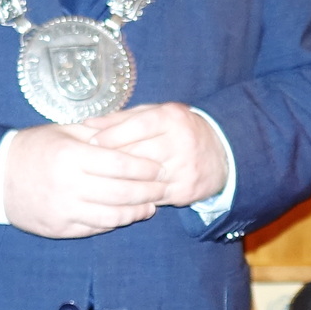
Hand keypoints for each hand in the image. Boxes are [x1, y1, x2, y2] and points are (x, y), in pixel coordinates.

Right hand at [1, 122, 162, 238]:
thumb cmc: (33, 149)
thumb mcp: (61, 132)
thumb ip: (96, 133)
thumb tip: (132, 131)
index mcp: (71, 157)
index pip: (120, 164)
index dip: (144, 167)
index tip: (158, 167)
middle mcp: (69, 186)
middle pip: (122, 192)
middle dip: (148, 191)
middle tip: (163, 187)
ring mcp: (64, 210)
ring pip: (112, 216)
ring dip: (137, 212)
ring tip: (151, 205)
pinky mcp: (60, 228)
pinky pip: (96, 228)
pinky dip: (116, 223)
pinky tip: (128, 215)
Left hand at [85, 104, 227, 206]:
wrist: (222, 153)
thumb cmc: (179, 130)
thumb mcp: (156, 114)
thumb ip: (123, 118)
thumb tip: (88, 123)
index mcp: (171, 119)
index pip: (135, 127)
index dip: (110, 136)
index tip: (90, 142)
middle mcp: (180, 143)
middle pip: (137, 154)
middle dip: (110, 160)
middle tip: (89, 165)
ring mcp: (185, 169)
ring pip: (143, 178)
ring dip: (119, 181)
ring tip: (101, 180)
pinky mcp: (186, 190)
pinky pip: (152, 195)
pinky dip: (135, 195)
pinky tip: (121, 193)